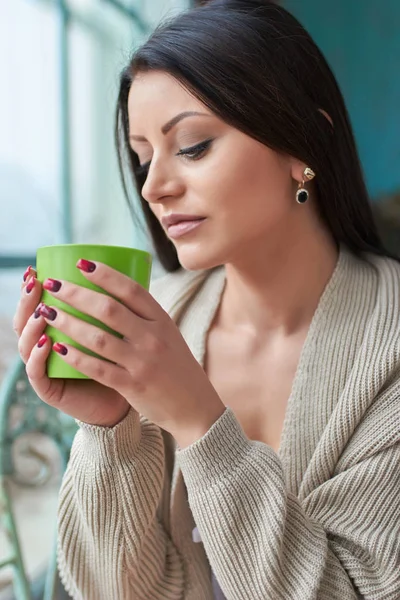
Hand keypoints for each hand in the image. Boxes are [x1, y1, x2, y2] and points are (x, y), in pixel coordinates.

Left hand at [36, 259, 224, 445]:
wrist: (194, 406)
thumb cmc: (176, 365)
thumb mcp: (168, 334)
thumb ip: (143, 316)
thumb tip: (111, 291)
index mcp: (162, 320)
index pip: (131, 289)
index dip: (104, 274)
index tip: (81, 263)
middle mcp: (153, 338)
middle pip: (109, 309)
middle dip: (76, 294)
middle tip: (52, 284)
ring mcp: (142, 362)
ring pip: (98, 338)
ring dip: (69, 323)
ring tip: (47, 312)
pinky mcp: (132, 386)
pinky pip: (97, 368)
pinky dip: (76, 357)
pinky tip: (58, 348)